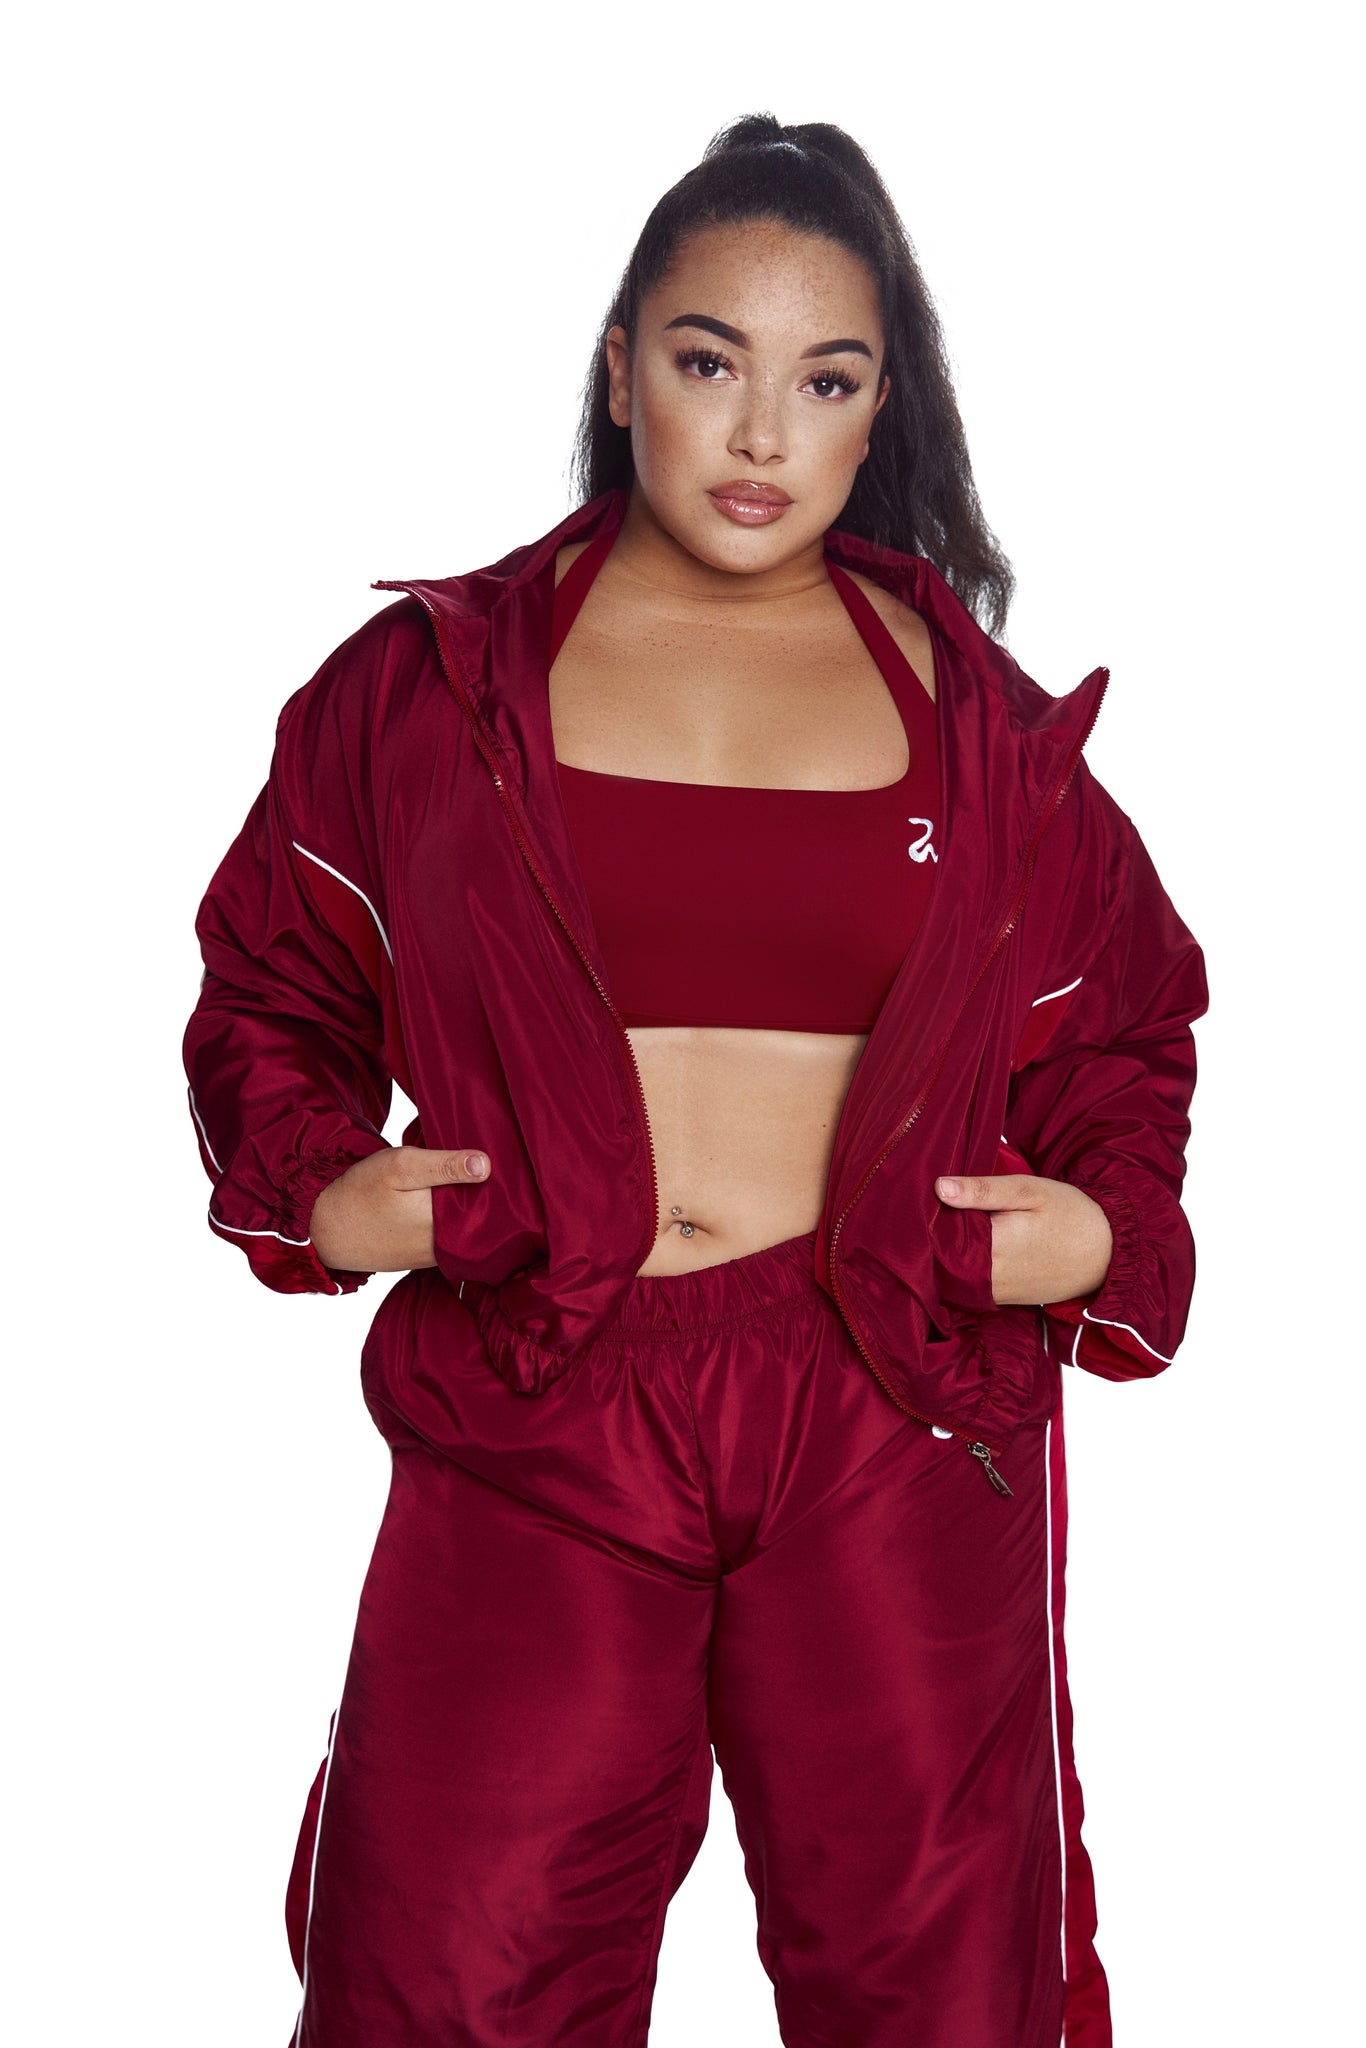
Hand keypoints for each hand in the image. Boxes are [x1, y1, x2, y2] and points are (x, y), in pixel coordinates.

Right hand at [309, 1146, 491, 1272]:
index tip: (495, 1160)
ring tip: (462, 1182)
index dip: (494, 1181)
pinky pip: (449, 1238)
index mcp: (444, 1223)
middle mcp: (445, 1246)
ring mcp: (435, 1256)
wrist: (325, 1228)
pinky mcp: (423, 1259)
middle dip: (483, 1194)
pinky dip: (450, 1221)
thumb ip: (445, 1165)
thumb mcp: (401, 1166)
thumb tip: (486, 1166)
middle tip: (480, 1165)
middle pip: (480, 1217)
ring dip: (466, 1208)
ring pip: (465, 1228)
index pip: (488, 1202)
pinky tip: (442, 1203)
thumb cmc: (360, 1192)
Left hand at [934, 1173, 1111, 1305]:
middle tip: (930, 1214)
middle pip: (943, 1260)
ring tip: (947, 1231)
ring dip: (947, 1257)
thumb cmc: (1071, 1214)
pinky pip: (971, 1288)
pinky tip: (968, 1252)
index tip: (922, 1204)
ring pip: (954, 1277)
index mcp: (996, 1243)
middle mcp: (992, 1275)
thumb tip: (939, 1187)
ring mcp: (999, 1292)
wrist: (1109, 1253)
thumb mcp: (1030, 1190)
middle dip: (935, 1240)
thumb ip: (983, 1190)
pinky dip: (964, 1272)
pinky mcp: (1006, 1301)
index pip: (941, 1236)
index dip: (928, 1220)